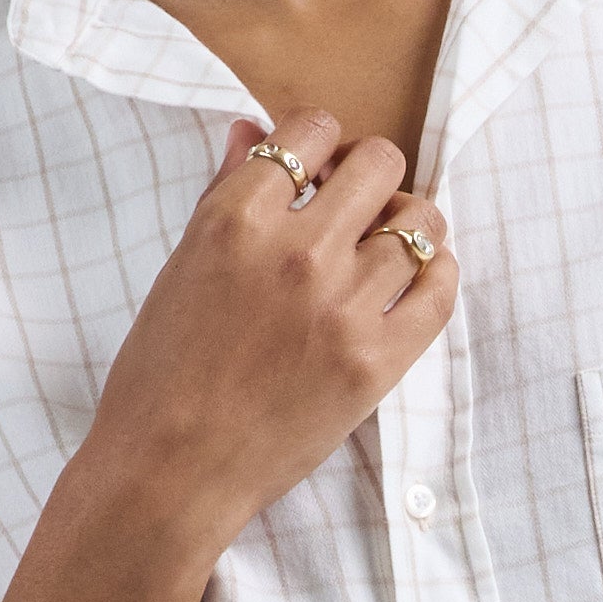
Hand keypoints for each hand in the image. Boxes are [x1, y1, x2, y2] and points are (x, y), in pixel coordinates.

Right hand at [82, 109, 457, 550]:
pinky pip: (440, 289)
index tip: (317, 174)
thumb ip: (225, 193)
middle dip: (370, 177)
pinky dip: (435, 274)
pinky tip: (412, 283)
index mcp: (235, 218)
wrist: (170, 472)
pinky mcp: (376, 361)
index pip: (310, 129)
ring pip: (421, 222)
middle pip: (380, 162)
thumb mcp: (182, 267)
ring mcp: (341, 306)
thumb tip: (251, 129)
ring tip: (384, 252)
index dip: (321, 145)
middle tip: (355, 211)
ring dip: (407, 226)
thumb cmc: (162, 373)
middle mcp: (294, 251)